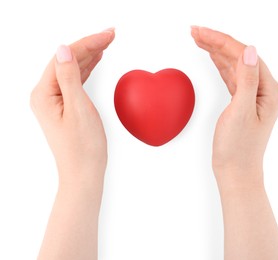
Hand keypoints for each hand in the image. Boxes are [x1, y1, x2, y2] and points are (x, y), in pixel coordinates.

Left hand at [30, 29, 114, 187]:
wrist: (83, 173)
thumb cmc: (82, 148)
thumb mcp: (78, 109)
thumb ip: (69, 77)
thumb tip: (63, 49)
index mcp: (44, 94)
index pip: (65, 58)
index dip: (87, 43)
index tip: (107, 35)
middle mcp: (46, 96)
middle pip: (68, 61)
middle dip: (90, 46)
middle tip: (110, 35)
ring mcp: (55, 102)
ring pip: (72, 70)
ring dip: (89, 56)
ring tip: (106, 43)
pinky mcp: (65, 107)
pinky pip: (75, 81)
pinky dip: (87, 70)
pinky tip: (95, 62)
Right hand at [191, 27, 277, 258]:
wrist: (235, 171)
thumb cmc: (238, 148)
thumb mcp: (242, 112)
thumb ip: (247, 80)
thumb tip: (249, 50)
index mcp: (269, 90)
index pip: (244, 55)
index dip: (221, 41)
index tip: (201, 32)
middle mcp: (263, 89)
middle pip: (238, 57)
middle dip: (216, 42)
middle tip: (194, 32)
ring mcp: (252, 95)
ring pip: (233, 65)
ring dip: (216, 51)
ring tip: (198, 39)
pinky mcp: (241, 102)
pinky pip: (230, 76)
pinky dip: (218, 65)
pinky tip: (211, 57)